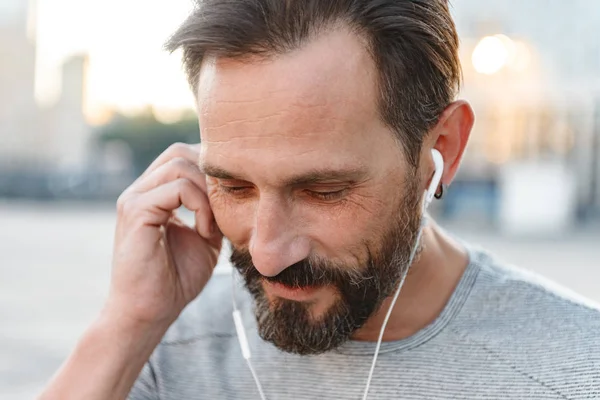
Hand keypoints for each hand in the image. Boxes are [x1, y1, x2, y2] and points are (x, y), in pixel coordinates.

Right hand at [106, 143, 221, 326]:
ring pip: (180, 164)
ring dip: (207, 192)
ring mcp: (134, 198)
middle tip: (224, 208)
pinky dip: (200, 205)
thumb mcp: (206, 237)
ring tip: (213, 225)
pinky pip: (177, 187)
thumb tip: (235, 188)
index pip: (184, 157)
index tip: (231, 200)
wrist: (150, 312)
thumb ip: (214, 210)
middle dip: (210, 175)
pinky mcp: (135, 211)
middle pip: (180, 151)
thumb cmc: (176, 279)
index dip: (212, 171)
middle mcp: (140, 190)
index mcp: (154, 194)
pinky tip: (205, 232)